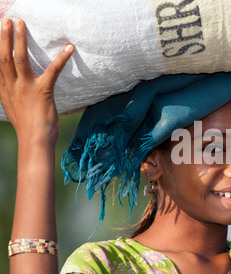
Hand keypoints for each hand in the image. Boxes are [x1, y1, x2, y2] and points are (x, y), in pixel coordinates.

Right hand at [0, 18, 73, 143]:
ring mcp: (26, 88)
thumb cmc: (29, 127)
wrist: (34, 141)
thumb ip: (13, 95)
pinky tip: (69, 48)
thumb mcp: (14, 108)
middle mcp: (12, 86)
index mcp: (5, 90)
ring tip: (20, 24)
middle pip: (3, 57)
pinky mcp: (42, 91)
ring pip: (19, 59)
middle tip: (6, 21)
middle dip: (3, 37)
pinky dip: (62, 58)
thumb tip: (16, 88)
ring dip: (19, 39)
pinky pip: (52, 70)